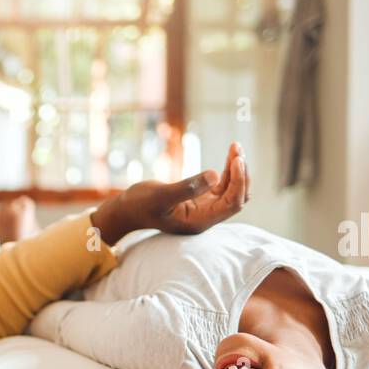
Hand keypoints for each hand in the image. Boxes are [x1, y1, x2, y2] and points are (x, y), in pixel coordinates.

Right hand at [92, 142, 249, 243]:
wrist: (127, 210)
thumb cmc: (140, 204)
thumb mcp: (161, 194)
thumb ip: (188, 187)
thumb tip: (216, 175)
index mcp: (200, 221)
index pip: (231, 203)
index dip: (238, 181)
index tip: (237, 160)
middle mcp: (206, 217)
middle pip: (237, 197)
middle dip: (241, 174)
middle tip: (237, 149)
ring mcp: (204, 208)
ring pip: (232, 190)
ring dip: (237, 169)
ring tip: (236, 147)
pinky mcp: (200, 199)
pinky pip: (222, 186)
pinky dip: (228, 170)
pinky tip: (229, 155)